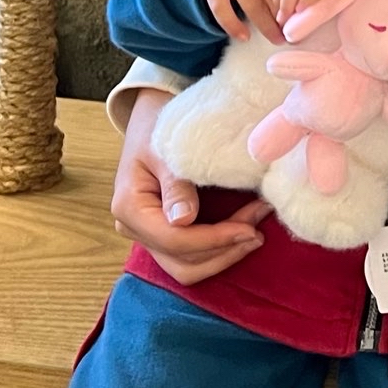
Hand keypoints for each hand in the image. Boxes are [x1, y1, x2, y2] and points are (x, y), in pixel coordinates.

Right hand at [109, 87, 270, 284]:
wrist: (152, 119)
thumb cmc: (158, 127)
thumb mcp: (166, 147)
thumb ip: (176, 185)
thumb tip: (183, 221)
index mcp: (129, 208)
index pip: (174, 239)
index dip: (213, 239)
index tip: (248, 229)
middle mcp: (134, 229)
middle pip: (181, 261)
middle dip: (223, 250)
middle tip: (258, 231)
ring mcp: (147, 235)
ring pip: (186, 268)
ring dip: (223, 255)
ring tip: (256, 234)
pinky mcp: (164, 235)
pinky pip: (190, 257)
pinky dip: (218, 251)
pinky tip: (243, 232)